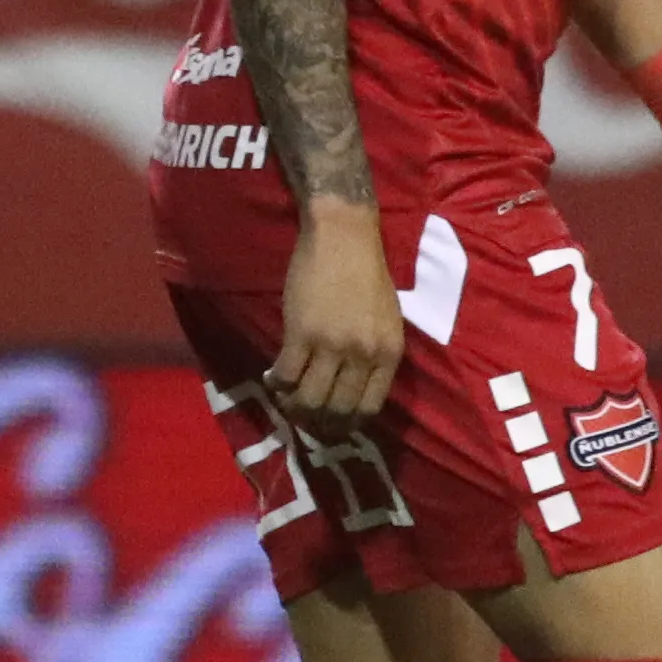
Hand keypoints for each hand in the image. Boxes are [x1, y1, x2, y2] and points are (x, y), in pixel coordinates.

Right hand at [271, 201, 402, 432]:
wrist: (343, 236)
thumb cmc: (367, 273)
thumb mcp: (388, 319)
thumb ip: (375, 354)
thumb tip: (355, 388)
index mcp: (389, 353)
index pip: (369, 407)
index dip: (348, 423)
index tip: (334, 424)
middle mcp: (363, 355)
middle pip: (338, 409)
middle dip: (319, 421)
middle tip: (305, 417)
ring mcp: (331, 346)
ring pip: (310, 398)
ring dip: (294, 406)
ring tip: (286, 401)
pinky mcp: (301, 334)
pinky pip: (286, 375)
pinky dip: (276, 384)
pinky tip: (271, 379)